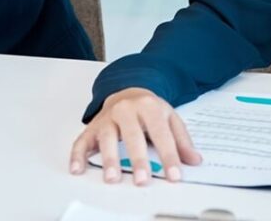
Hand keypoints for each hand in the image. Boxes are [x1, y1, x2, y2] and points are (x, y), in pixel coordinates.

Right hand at [68, 88, 199, 185]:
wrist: (127, 90)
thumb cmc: (149, 109)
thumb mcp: (170, 118)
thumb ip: (182, 140)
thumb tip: (193, 160)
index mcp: (149, 107)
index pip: (161, 134)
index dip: (169, 156)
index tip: (174, 175)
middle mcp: (126, 109)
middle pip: (132, 135)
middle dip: (137, 159)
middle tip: (143, 179)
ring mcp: (107, 117)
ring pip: (107, 137)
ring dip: (109, 159)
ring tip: (112, 177)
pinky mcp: (93, 126)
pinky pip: (83, 140)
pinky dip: (78, 155)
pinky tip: (77, 168)